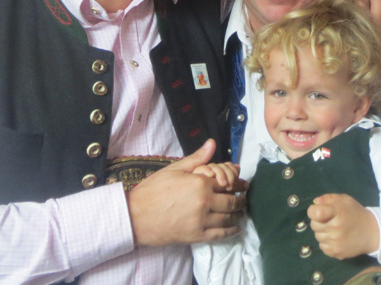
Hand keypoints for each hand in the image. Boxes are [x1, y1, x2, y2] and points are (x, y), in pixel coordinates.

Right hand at [126, 139, 246, 245]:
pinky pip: (220, 234)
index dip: (237, 182)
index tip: (243, 183)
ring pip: (228, 218)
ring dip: (238, 214)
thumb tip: (212, 143)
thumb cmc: (153, 190)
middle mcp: (205, 202)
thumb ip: (197, 158)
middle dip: (241, 199)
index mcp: (200, 183)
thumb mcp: (174, 169)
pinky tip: (235, 228)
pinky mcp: (196, 235)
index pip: (227, 181)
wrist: (135, 216)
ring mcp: (201, 220)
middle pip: (231, 201)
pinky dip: (230, 231)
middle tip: (245, 198)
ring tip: (241, 211)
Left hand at [307, 193, 378, 259]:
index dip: (313, 211)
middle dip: (319, 221)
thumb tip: (315, 203)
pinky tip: (336, 238)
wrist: (372, 232)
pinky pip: (322, 247)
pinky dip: (326, 242)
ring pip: (317, 237)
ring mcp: (335, 243)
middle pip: (314, 225)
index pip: (315, 213)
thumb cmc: (356, 213)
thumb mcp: (344, 200)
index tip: (319, 211)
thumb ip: (328, 198)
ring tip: (334, 229)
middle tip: (330, 220)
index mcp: (337, 212)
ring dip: (323, 232)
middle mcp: (335, 229)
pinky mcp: (336, 253)